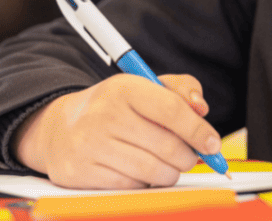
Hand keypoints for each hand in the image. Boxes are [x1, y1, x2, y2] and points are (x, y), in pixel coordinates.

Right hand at [14, 74, 220, 188]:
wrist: (59, 128)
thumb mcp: (145, 86)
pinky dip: (145, 183)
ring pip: (152, 171)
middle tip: (191, 157)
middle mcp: (104, 114)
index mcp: (125, 88)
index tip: (213, 144)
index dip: (198, 130)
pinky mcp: (81, 172)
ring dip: (170, 173)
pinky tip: (142, 172)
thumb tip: (201, 110)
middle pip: (167, 146)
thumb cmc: (115, 107)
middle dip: (188, 156)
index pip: (172, 110)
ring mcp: (90, 145)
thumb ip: (181, 90)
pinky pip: (131, 186)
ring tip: (169, 164)